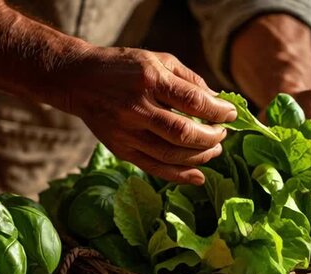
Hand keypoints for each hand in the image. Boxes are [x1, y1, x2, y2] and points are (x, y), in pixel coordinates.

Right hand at [55, 46, 237, 184]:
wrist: (79, 80)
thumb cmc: (125, 67)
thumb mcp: (158, 60)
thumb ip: (189, 80)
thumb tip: (218, 101)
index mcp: (150, 79)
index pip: (193, 101)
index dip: (218, 111)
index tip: (231, 114)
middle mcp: (136, 107)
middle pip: (183, 132)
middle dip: (211, 137)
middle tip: (222, 134)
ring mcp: (126, 132)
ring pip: (171, 154)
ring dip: (200, 156)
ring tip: (214, 149)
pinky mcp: (120, 149)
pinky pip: (154, 168)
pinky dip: (179, 176)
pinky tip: (198, 176)